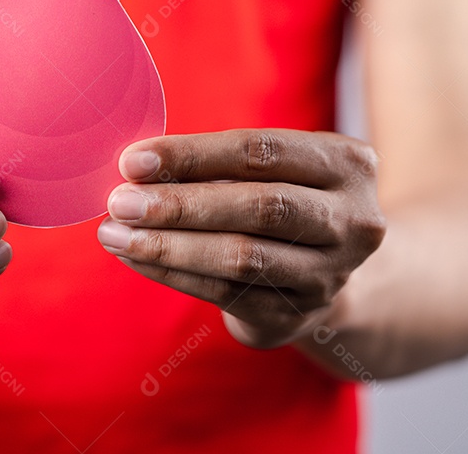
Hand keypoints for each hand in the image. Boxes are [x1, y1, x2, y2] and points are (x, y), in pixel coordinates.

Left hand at [96, 129, 384, 347]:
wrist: (324, 273)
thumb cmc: (279, 200)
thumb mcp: (266, 170)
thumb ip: (211, 165)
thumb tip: (136, 168)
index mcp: (348, 164)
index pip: (262, 151)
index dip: (193, 154)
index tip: (132, 160)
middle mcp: (352, 220)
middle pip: (259, 207)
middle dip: (180, 204)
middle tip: (119, 202)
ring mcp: (330, 274)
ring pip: (241, 257)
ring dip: (168, 245)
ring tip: (115, 233)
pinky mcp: (297, 315)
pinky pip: (225, 293)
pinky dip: (173, 273)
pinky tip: (135, 258)